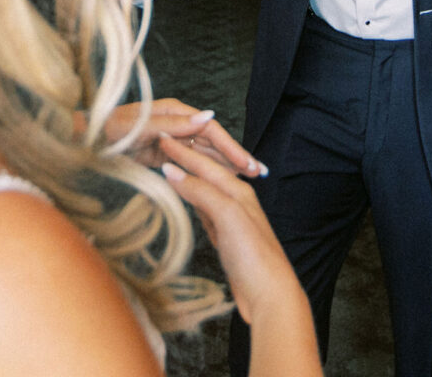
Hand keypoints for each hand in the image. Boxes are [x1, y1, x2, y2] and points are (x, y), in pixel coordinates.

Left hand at [99, 99, 267, 177]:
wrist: (86, 142)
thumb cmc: (108, 131)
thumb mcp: (140, 127)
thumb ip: (173, 124)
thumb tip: (207, 117)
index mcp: (174, 111)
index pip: (211, 130)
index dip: (230, 147)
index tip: (246, 163)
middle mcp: (177, 122)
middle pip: (213, 140)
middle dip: (236, 156)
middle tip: (258, 172)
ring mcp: (172, 138)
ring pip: (206, 152)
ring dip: (227, 164)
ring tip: (249, 177)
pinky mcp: (165, 153)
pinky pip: (193, 162)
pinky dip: (209, 170)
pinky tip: (223, 180)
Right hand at [157, 135, 302, 325]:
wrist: (269, 294)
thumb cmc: (253, 255)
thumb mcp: (227, 216)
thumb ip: (201, 191)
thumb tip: (172, 171)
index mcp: (238, 191)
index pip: (205, 165)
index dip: (182, 152)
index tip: (162, 137)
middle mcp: (237, 202)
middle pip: (206, 174)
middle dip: (185, 159)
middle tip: (163, 144)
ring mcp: (232, 221)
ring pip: (205, 192)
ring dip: (188, 179)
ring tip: (170, 168)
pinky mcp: (227, 241)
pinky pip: (206, 213)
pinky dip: (194, 202)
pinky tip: (190, 203)